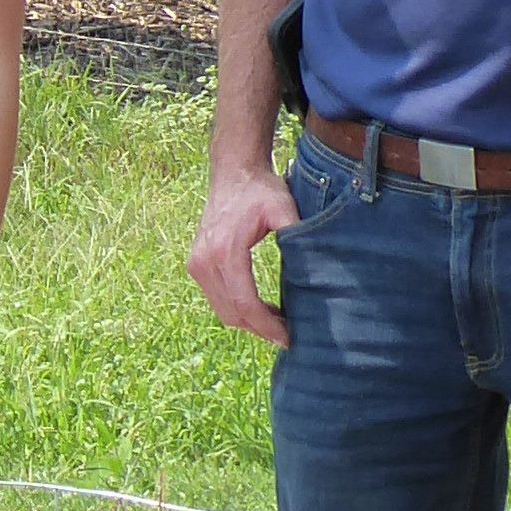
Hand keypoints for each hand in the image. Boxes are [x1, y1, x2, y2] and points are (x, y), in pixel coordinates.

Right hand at [188, 162, 299, 344]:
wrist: (233, 173)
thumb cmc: (260, 190)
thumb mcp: (284, 209)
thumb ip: (297, 238)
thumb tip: (314, 274)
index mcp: (224, 252)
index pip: (245, 303)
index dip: (267, 326)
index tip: (289, 338)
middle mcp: (204, 261)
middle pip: (232, 313)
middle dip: (260, 329)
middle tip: (288, 334)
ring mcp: (197, 264)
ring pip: (223, 310)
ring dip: (249, 322)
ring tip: (277, 323)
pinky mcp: (197, 264)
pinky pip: (217, 299)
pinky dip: (238, 309)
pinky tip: (261, 308)